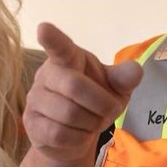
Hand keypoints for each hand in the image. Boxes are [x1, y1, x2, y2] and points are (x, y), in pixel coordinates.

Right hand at [24, 23, 142, 162]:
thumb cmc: (95, 103)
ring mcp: (35, 99)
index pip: (59, 47)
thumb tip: (135, 71)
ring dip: (91, 124)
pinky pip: (59, 134)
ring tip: (92, 123)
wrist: (75, 137)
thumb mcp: (115, 89)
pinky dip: (79, 138)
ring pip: (68, 115)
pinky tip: (80, 135)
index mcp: (67, 59)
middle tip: (110, 111)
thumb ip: (123, 78)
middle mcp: (46, 74)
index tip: (44, 28)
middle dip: (101, 104)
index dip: (52, 38)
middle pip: (74, 86)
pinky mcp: (31, 123)